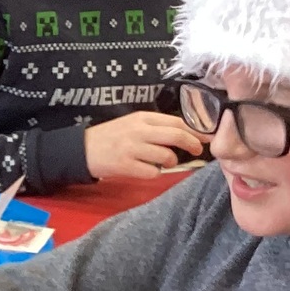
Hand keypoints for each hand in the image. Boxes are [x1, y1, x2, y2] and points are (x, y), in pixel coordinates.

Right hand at [83, 112, 204, 181]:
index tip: (208, 136)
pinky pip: (152, 172)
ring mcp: (132, 148)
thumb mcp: (132, 123)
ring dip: (172, 161)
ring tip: (166, 162)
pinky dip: (154, 172)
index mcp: (142, 118)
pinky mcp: (125, 165)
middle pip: (177, 136)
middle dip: (193, 144)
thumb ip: (155, 126)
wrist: (81, 149)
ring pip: (166, 156)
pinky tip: (147, 169)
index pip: (177, 121)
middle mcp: (139, 131)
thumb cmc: (111, 136)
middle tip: (198, 151)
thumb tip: (185, 132)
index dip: (196, 130)